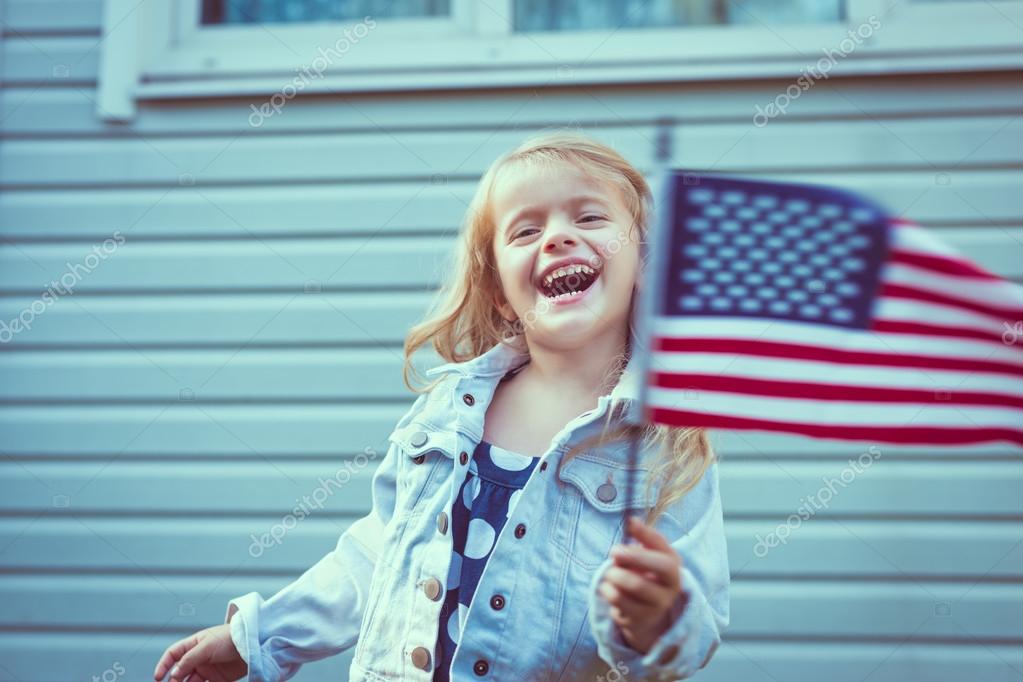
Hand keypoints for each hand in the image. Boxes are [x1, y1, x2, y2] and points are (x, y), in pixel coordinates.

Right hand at [153, 623, 247, 681]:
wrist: (253, 643)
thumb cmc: (230, 637)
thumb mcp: (206, 646)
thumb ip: (189, 660)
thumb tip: (173, 673)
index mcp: (194, 644)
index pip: (173, 654)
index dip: (164, 665)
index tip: (158, 677)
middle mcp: (199, 658)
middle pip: (179, 672)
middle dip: (173, 681)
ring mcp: (208, 669)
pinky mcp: (218, 679)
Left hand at [597, 515, 685, 653]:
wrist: (646, 612)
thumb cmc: (644, 575)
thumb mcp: (646, 556)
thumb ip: (641, 540)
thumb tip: (632, 521)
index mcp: (673, 564)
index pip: (666, 546)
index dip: (648, 533)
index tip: (630, 522)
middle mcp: (672, 585)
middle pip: (661, 566)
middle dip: (636, 555)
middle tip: (614, 551)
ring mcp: (659, 604)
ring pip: (637, 584)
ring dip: (616, 574)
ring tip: (611, 573)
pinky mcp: (641, 618)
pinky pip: (620, 600)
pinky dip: (608, 589)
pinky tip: (608, 587)